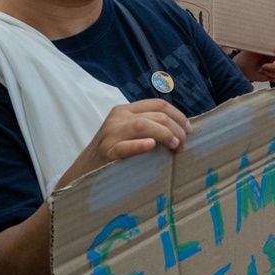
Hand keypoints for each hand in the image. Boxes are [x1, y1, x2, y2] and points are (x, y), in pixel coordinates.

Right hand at [66, 100, 192, 184]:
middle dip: (176, 129)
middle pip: (156, 116)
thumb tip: (181, 128)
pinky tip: (151, 146)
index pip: (158, 104)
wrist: (84, 170)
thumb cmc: (114, 151)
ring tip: (175, 146)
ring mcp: (111, 134)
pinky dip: (139, 145)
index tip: (190, 129)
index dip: (178, 115)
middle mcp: (118, 118)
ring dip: (165, 134)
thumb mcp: (128, 132)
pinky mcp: (106, 152)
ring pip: (143, 125)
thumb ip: (148, 125)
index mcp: (125, 110)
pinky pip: (125, 146)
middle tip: (183, 145)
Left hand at [233, 35, 274, 82]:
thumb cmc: (247, 54)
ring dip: (271, 73)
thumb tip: (266, 38)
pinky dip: (272, 77)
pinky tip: (264, 74)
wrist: (243, 67)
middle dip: (274, 66)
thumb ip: (261, 41)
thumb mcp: (253, 45)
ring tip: (261, 70)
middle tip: (263, 67)